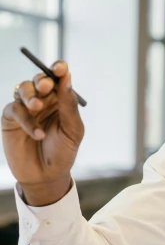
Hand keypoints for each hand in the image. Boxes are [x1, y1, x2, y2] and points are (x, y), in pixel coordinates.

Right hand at [1, 61, 83, 205]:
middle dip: (42, 80)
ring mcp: (26, 108)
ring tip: (37, 107)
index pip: (59, 78)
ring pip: (23, 88)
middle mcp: (43, 100)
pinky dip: (26, 119)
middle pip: (40, 79)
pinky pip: (15, 109)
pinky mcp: (11, 119)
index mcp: (61, 99)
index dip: (59, 69)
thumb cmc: (63, 152)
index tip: (61, 68)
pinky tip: (37, 134)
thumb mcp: (72, 130)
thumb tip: (67, 78)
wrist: (46, 176)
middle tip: (46, 86)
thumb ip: (69, 105)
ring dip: (30, 95)